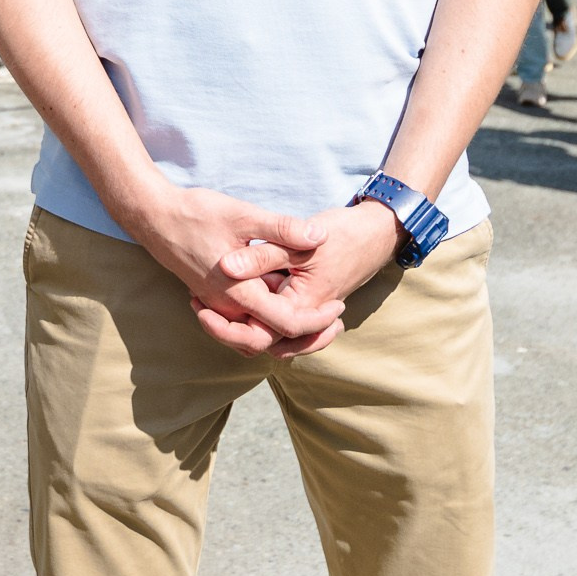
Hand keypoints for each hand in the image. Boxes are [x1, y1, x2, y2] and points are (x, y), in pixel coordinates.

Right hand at [117, 184, 345, 356]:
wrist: (153, 216)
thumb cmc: (196, 213)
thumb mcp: (243, 214)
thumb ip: (282, 228)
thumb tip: (319, 237)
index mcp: (239, 292)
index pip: (287, 324)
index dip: (317, 321)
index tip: (338, 304)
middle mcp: (227, 307)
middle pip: (272, 341)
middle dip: (305, 335)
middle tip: (332, 316)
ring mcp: (217, 305)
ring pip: (254, 337)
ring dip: (282, 332)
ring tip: (310, 311)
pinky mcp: (211, 298)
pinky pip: (241, 324)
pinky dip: (262, 322)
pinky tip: (277, 297)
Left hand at [213, 202, 403, 359]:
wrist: (377, 233)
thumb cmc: (341, 235)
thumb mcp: (297, 243)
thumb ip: (262, 256)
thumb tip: (225, 267)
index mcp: (302, 308)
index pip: (259, 335)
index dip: (225, 328)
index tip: (199, 306)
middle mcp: (305, 318)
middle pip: (261, 342)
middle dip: (228, 332)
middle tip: (199, 309)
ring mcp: (306, 312)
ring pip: (269, 334)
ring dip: (241, 325)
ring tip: (208, 305)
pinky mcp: (305, 302)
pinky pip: (277, 319)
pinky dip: (256, 314)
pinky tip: (236, 292)